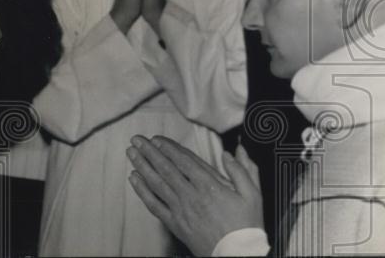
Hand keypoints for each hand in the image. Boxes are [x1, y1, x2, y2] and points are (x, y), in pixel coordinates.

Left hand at [126, 136, 262, 255]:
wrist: (238, 255)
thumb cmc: (246, 226)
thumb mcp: (253, 195)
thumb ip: (243, 170)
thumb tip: (234, 152)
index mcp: (209, 186)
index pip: (183, 161)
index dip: (168, 148)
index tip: (157, 139)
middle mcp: (191, 195)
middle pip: (166, 168)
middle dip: (150, 151)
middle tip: (137, 139)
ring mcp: (181, 210)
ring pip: (157, 183)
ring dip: (142, 166)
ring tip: (131, 153)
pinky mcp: (175, 223)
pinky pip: (155, 204)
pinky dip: (142, 191)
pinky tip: (134, 179)